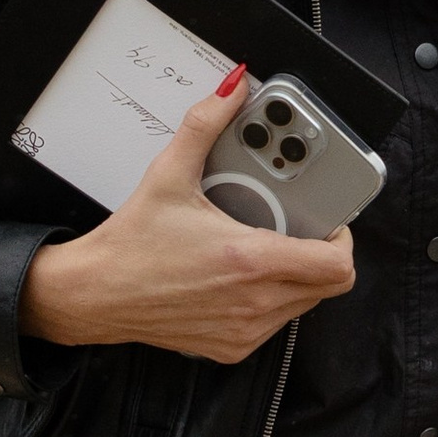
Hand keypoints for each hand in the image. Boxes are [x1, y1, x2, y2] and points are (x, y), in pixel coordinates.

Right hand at [19, 65, 354, 363]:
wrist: (94, 293)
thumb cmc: (131, 243)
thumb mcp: (169, 173)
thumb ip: (205, 124)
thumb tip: (231, 88)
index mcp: (250, 260)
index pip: (337, 265)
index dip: (343, 240)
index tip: (328, 220)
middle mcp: (254, 302)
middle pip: (328, 285)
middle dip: (321, 253)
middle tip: (297, 228)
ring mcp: (245, 330)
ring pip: (304, 305)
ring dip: (296, 277)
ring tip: (262, 246)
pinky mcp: (231, 347)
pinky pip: (275, 324)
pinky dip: (271, 300)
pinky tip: (241, 275)